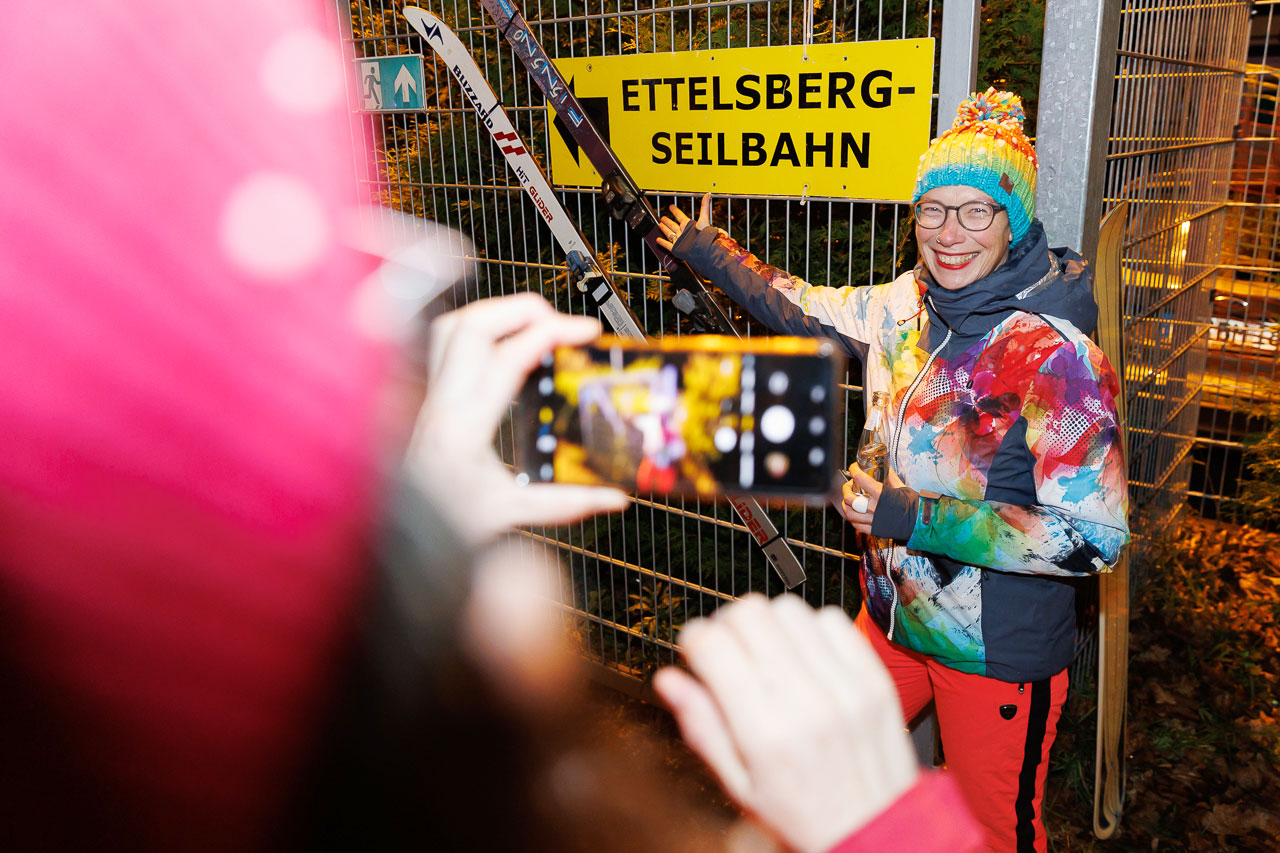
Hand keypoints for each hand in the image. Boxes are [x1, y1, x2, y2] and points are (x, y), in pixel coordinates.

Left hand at [408, 293, 628, 545]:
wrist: (394, 529)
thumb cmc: (441, 521)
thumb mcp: (509, 514)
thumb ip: (565, 504)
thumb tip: (612, 498)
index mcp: (463, 427)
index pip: (507, 357)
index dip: (550, 333)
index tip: (584, 331)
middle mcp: (441, 402)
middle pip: (473, 324)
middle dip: (523, 309)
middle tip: (560, 322)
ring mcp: (430, 394)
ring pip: (453, 324)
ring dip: (497, 314)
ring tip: (534, 325)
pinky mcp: (428, 394)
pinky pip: (446, 341)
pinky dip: (478, 328)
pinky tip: (503, 341)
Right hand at [653, 594, 917, 852]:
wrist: (875, 832)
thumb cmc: (803, 816)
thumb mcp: (739, 786)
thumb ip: (702, 728)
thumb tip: (668, 680)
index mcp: (765, 734)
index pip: (713, 645)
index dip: (695, 639)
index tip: (697, 652)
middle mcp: (806, 702)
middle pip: (750, 613)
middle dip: (728, 624)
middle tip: (731, 651)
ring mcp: (845, 686)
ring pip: (789, 609)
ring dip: (770, 624)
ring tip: (771, 656)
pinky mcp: (874, 678)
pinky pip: (835, 620)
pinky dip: (812, 630)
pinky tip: (806, 658)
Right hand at [655, 191, 712, 251]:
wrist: (703, 251)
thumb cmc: (704, 237)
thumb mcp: (704, 219)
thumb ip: (705, 207)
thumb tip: (708, 194)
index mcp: (688, 226)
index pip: (680, 216)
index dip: (675, 211)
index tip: (671, 206)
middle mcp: (683, 233)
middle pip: (673, 225)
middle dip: (668, 221)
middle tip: (663, 217)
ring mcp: (679, 241)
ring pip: (669, 233)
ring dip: (664, 229)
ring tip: (660, 224)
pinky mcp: (676, 249)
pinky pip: (667, 245)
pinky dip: (662, 242)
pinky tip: (658, 239)